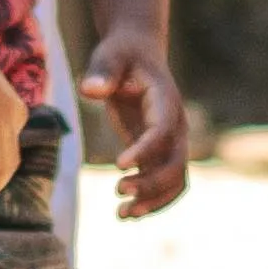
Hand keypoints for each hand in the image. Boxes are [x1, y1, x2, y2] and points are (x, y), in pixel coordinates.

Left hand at [80, 18, 193, 218]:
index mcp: (166, 101)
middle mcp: (176, 125)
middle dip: (151, 182)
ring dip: (153, 200)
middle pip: (176, 162)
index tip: (119, 165)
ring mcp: (172, 142)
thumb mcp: (110, 55)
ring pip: (176, 180)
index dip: (145, 150)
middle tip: (118, 191)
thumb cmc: (122, 54)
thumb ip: (102, 71)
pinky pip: (166, 183)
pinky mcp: (160, 152)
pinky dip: (151, 201)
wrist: (138, 55)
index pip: (163, 131)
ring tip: (121, 214)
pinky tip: (125, 213)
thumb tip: (91, 90)